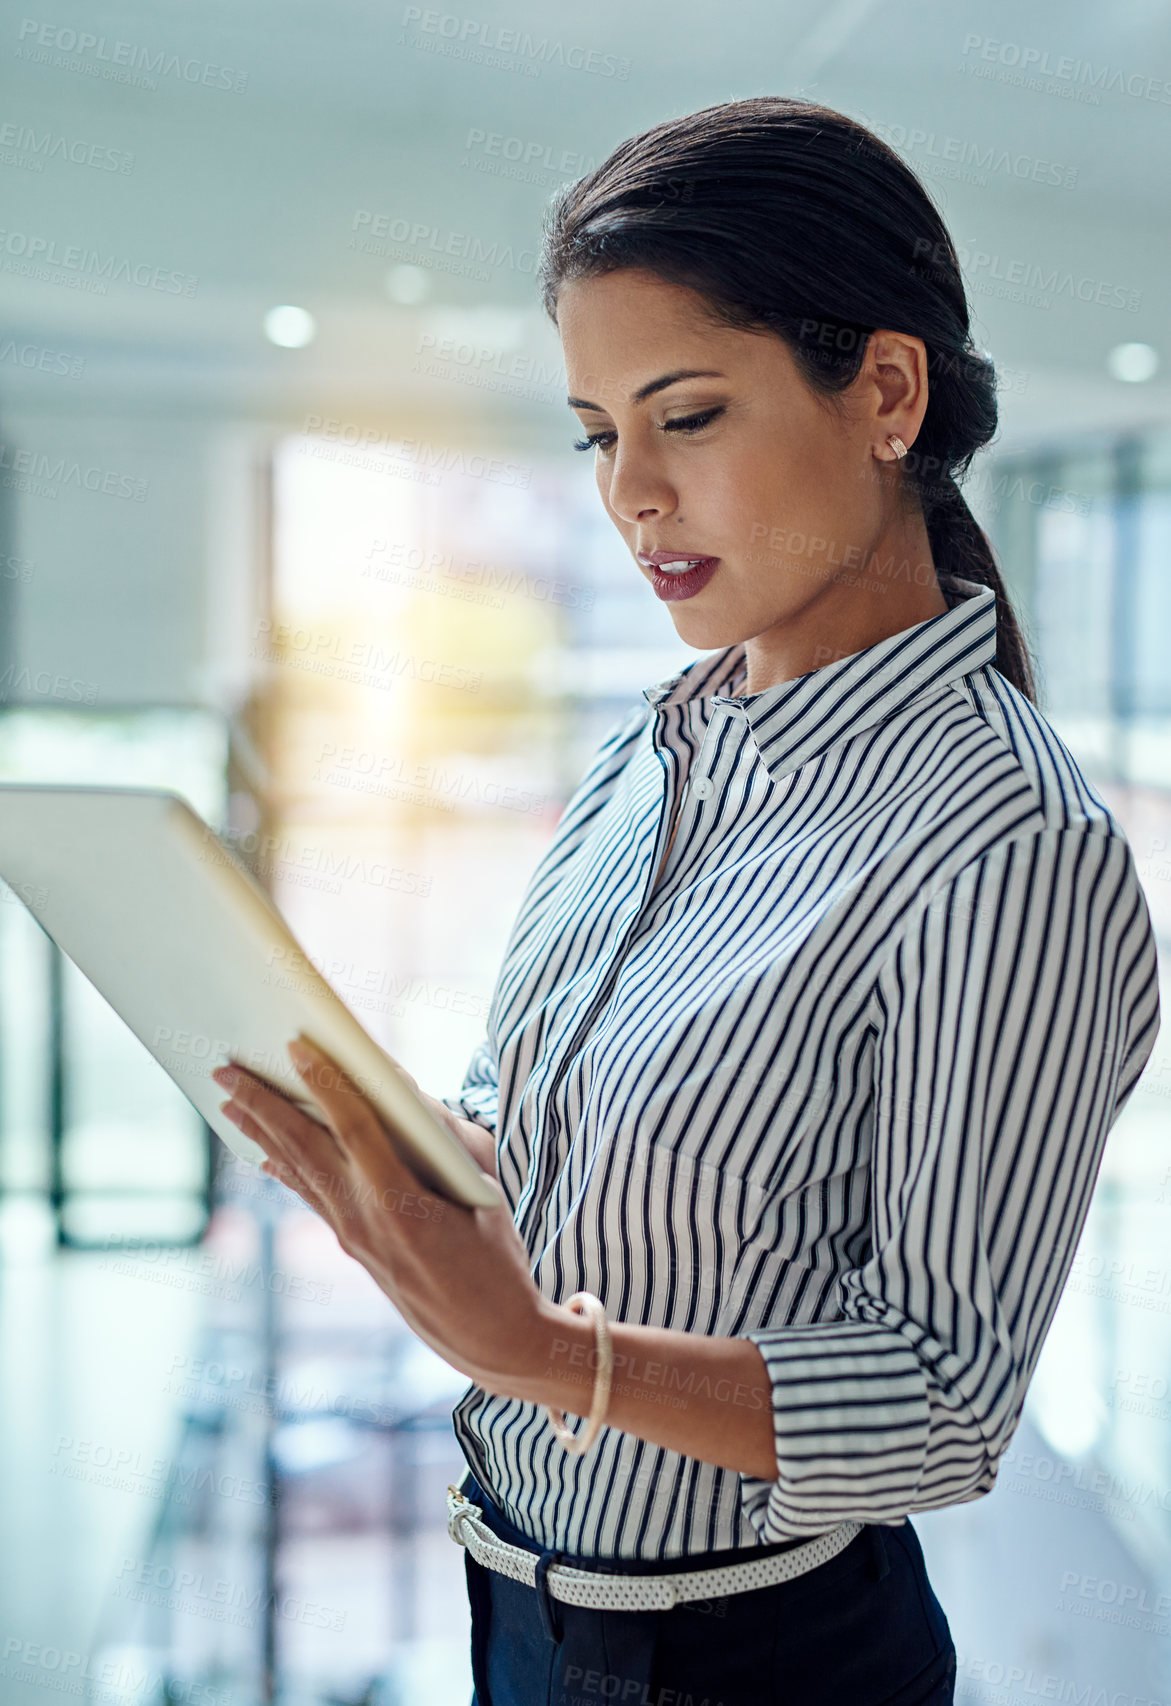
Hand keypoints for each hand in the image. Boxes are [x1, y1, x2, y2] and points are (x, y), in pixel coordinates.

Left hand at [210, 1036, 560, 1397]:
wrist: (487, 1336)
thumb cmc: (497, 1256)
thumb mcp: (484, 1188)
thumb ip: (446, 1133)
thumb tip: (402, 1089)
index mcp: (403, 1202)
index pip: (353, 1128)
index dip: (325, 1084)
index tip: (297, 1046)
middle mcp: (365, 1220)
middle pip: (303, 1148)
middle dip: (261, 1104)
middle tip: (223, 1069)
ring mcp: (353, 1238)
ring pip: (298, 1173)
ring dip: (261, 1133)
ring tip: (228, 1100)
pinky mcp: (354, 1248)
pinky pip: (312, 1198)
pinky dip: (286, 1170)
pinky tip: (265, 1154)